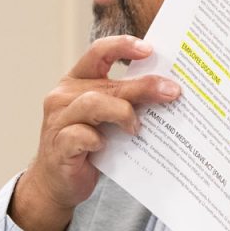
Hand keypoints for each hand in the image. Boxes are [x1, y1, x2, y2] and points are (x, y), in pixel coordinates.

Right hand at [11, 35, 180, 230]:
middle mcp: (63, 96)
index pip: (98, 52)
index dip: (123, 46)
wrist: (58, 184)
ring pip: (93, 103)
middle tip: (171, 92)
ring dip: (122, 112)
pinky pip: (79, 135)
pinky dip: (96, 139)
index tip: (149, 50)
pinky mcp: (59, 146)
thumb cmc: (88, 147)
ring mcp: (58, 120)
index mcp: (76, 81)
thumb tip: (166, 90)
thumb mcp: (108, 118)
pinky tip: (105, 145)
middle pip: (107, 83)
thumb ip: (126, 101)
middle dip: (143, 86)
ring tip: (137, 127)